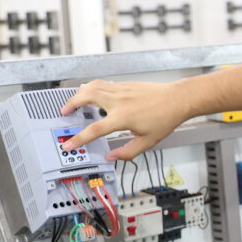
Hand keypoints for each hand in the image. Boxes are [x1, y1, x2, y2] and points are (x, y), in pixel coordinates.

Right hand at [59, 78, 187, 158]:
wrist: (178, 99)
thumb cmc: (166, 118)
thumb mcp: (147, 142)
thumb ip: (127, 152)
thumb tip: (111, 157)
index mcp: (122, 118)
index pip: (94, 130)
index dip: (79, 139)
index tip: (69, 144)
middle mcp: (119, 101)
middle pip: (86, 98)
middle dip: (71, 105)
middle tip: (64, 113)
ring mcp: (121, 90)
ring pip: (92, 86)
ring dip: (79, 93)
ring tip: (73, 102)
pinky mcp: (125, 85)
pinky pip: (102, 83)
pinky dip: (91, 87)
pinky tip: (90, 92)